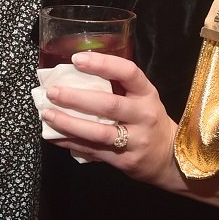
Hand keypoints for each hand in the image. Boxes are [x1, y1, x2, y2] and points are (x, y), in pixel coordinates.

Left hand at [40, 50, 179, 189]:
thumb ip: (117, 87)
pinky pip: (93, 150)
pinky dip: (70, 143)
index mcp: (147, 94)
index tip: (76, 59)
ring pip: (99, 132)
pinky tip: (53, 136)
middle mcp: (143, 115)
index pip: (128, 73)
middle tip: (53, 91)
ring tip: (48, 115)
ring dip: (69, 123)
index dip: (103, 64)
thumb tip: (76, 73)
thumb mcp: (143, 98)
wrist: (170, 157)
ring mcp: (135, 140)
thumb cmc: (148, 120)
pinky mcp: (125, 161)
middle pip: (109, 105)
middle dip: (77, 98)